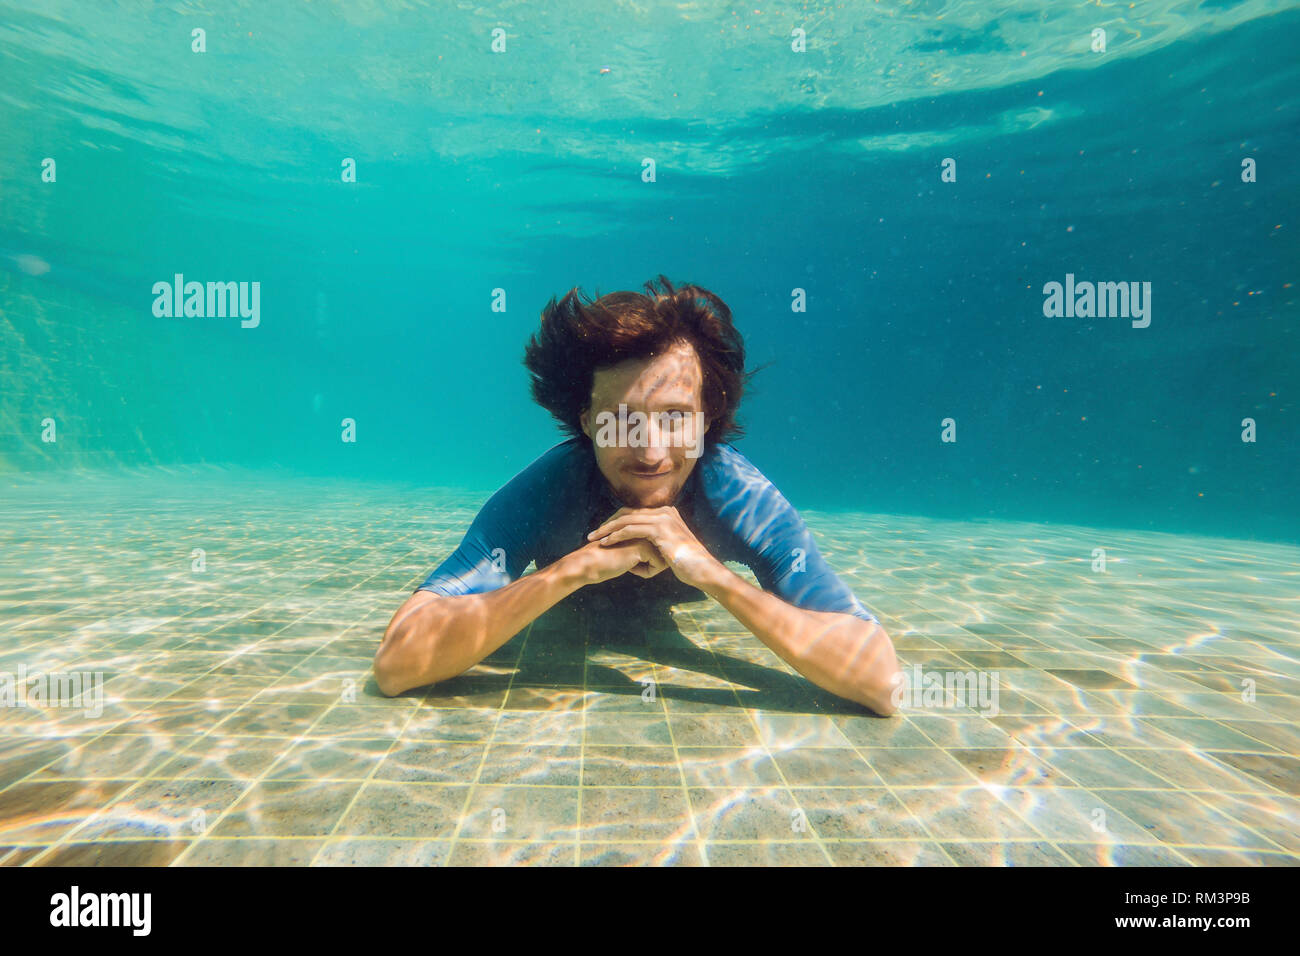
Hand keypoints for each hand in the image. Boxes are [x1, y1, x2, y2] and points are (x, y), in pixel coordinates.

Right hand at [571, 536, 667, 586]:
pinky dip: (645, 572)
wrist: (590, 564)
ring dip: (648, 568)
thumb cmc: (607, 561)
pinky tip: (629, 567)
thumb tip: (665, 558)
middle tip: (629, 563)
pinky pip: (657, 566)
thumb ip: (646, 549)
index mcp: (643, 527)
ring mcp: (644, 535)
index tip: (631, 561)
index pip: (660, 549)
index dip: (650, 561)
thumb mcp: (631, 552)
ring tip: (629, 564)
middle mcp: (645, 528)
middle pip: (664, 554)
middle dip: (651, 565)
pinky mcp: (643, 546)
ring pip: (663, 560)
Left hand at [586, 506, 723, 589]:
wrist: (702, 570)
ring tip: (593, 538)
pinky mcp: (659, 529)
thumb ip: (658, 541)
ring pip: (626, 520)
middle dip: (608, 523)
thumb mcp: (671, 547)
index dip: (616, 522)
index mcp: (667, 513)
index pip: (634, 513)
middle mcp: (664, 512)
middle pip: (628, 513)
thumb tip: (645, 546)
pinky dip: (616, 536)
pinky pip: (631, 530)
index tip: (602, 532)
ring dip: (607, 529)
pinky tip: (606, 542)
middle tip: (592, 534)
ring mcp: (662, 519)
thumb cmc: (687, 564)